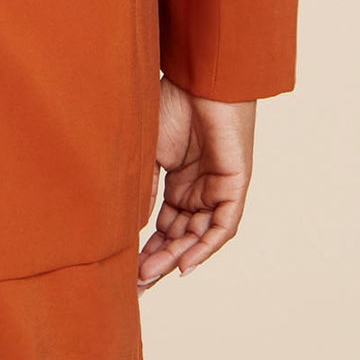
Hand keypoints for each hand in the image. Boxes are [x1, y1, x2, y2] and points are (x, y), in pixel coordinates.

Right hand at [138, 75, 254, 289]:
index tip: (125, 268)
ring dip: (175, 258)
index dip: (146, 247)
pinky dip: (203, 247)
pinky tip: (183, 264)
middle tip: (135, 283)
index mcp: (176, 180)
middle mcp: (197, 189)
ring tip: (149, 276)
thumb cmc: (171, 101)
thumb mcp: (148, 151)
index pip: (162, 224)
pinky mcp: (234, 186)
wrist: (199, 77)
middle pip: (178, 236)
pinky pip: (221, 227)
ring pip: (198, 236)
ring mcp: (216, 188)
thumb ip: (143, 186)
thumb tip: (131, 224)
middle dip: (157, 260)